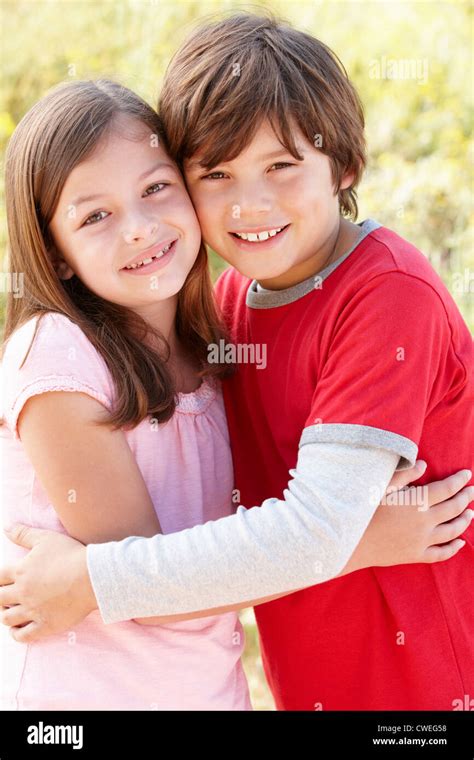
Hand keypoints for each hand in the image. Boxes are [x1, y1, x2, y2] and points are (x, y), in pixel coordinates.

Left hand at [0, 526, 95, 642]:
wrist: (92, 576)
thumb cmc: (70, 555)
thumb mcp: (45, 538)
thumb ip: (23, 533)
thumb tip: (6, 528)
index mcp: (21, 572)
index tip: (2, 580)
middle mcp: (23, 593)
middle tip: (5, 596)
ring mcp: (33, 611)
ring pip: (7, 619)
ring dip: (5, 615)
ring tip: (11, 610)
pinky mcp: (45, 625)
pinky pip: (23, 636)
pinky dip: (15, 634)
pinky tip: (16, 629)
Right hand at [345, 463, 472, 572]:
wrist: (350, 541)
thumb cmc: (363, 510)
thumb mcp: (381, 487)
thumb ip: (405, 475)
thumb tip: (424, 464)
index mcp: (416, 502)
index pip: (446, 489)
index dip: (459, 481)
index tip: (467, 474)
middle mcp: (424, 522)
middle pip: (454, 508)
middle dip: (466, 498)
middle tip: (473, 491)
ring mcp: (422, 541)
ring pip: (452, 531)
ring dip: (464, 521)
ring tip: (471, 513)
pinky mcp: (415, 556)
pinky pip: (441, 553)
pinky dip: (454, 548)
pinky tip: (460, 542)